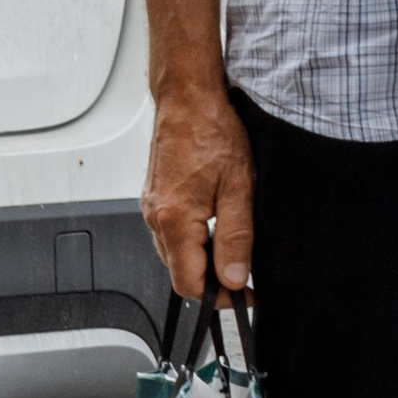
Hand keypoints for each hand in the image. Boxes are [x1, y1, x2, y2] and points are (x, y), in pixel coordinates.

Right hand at [144, 80, 254, 296]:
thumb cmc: (213, 133)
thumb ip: (236, 236)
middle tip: (245, 273)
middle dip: (212, 280)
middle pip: (179, 272)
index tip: (246, 295)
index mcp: (174, 220)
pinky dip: (192, 240)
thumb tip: (234, 278)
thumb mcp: (239, 187)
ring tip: (233, 247)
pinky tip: (214, 225)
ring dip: (202, 259)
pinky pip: (170, 233)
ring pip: (175, 254)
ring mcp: (151, 208)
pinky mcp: (154, 198)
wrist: (188, 99)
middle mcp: (156, 218)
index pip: (189, 284)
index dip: (219, 297)